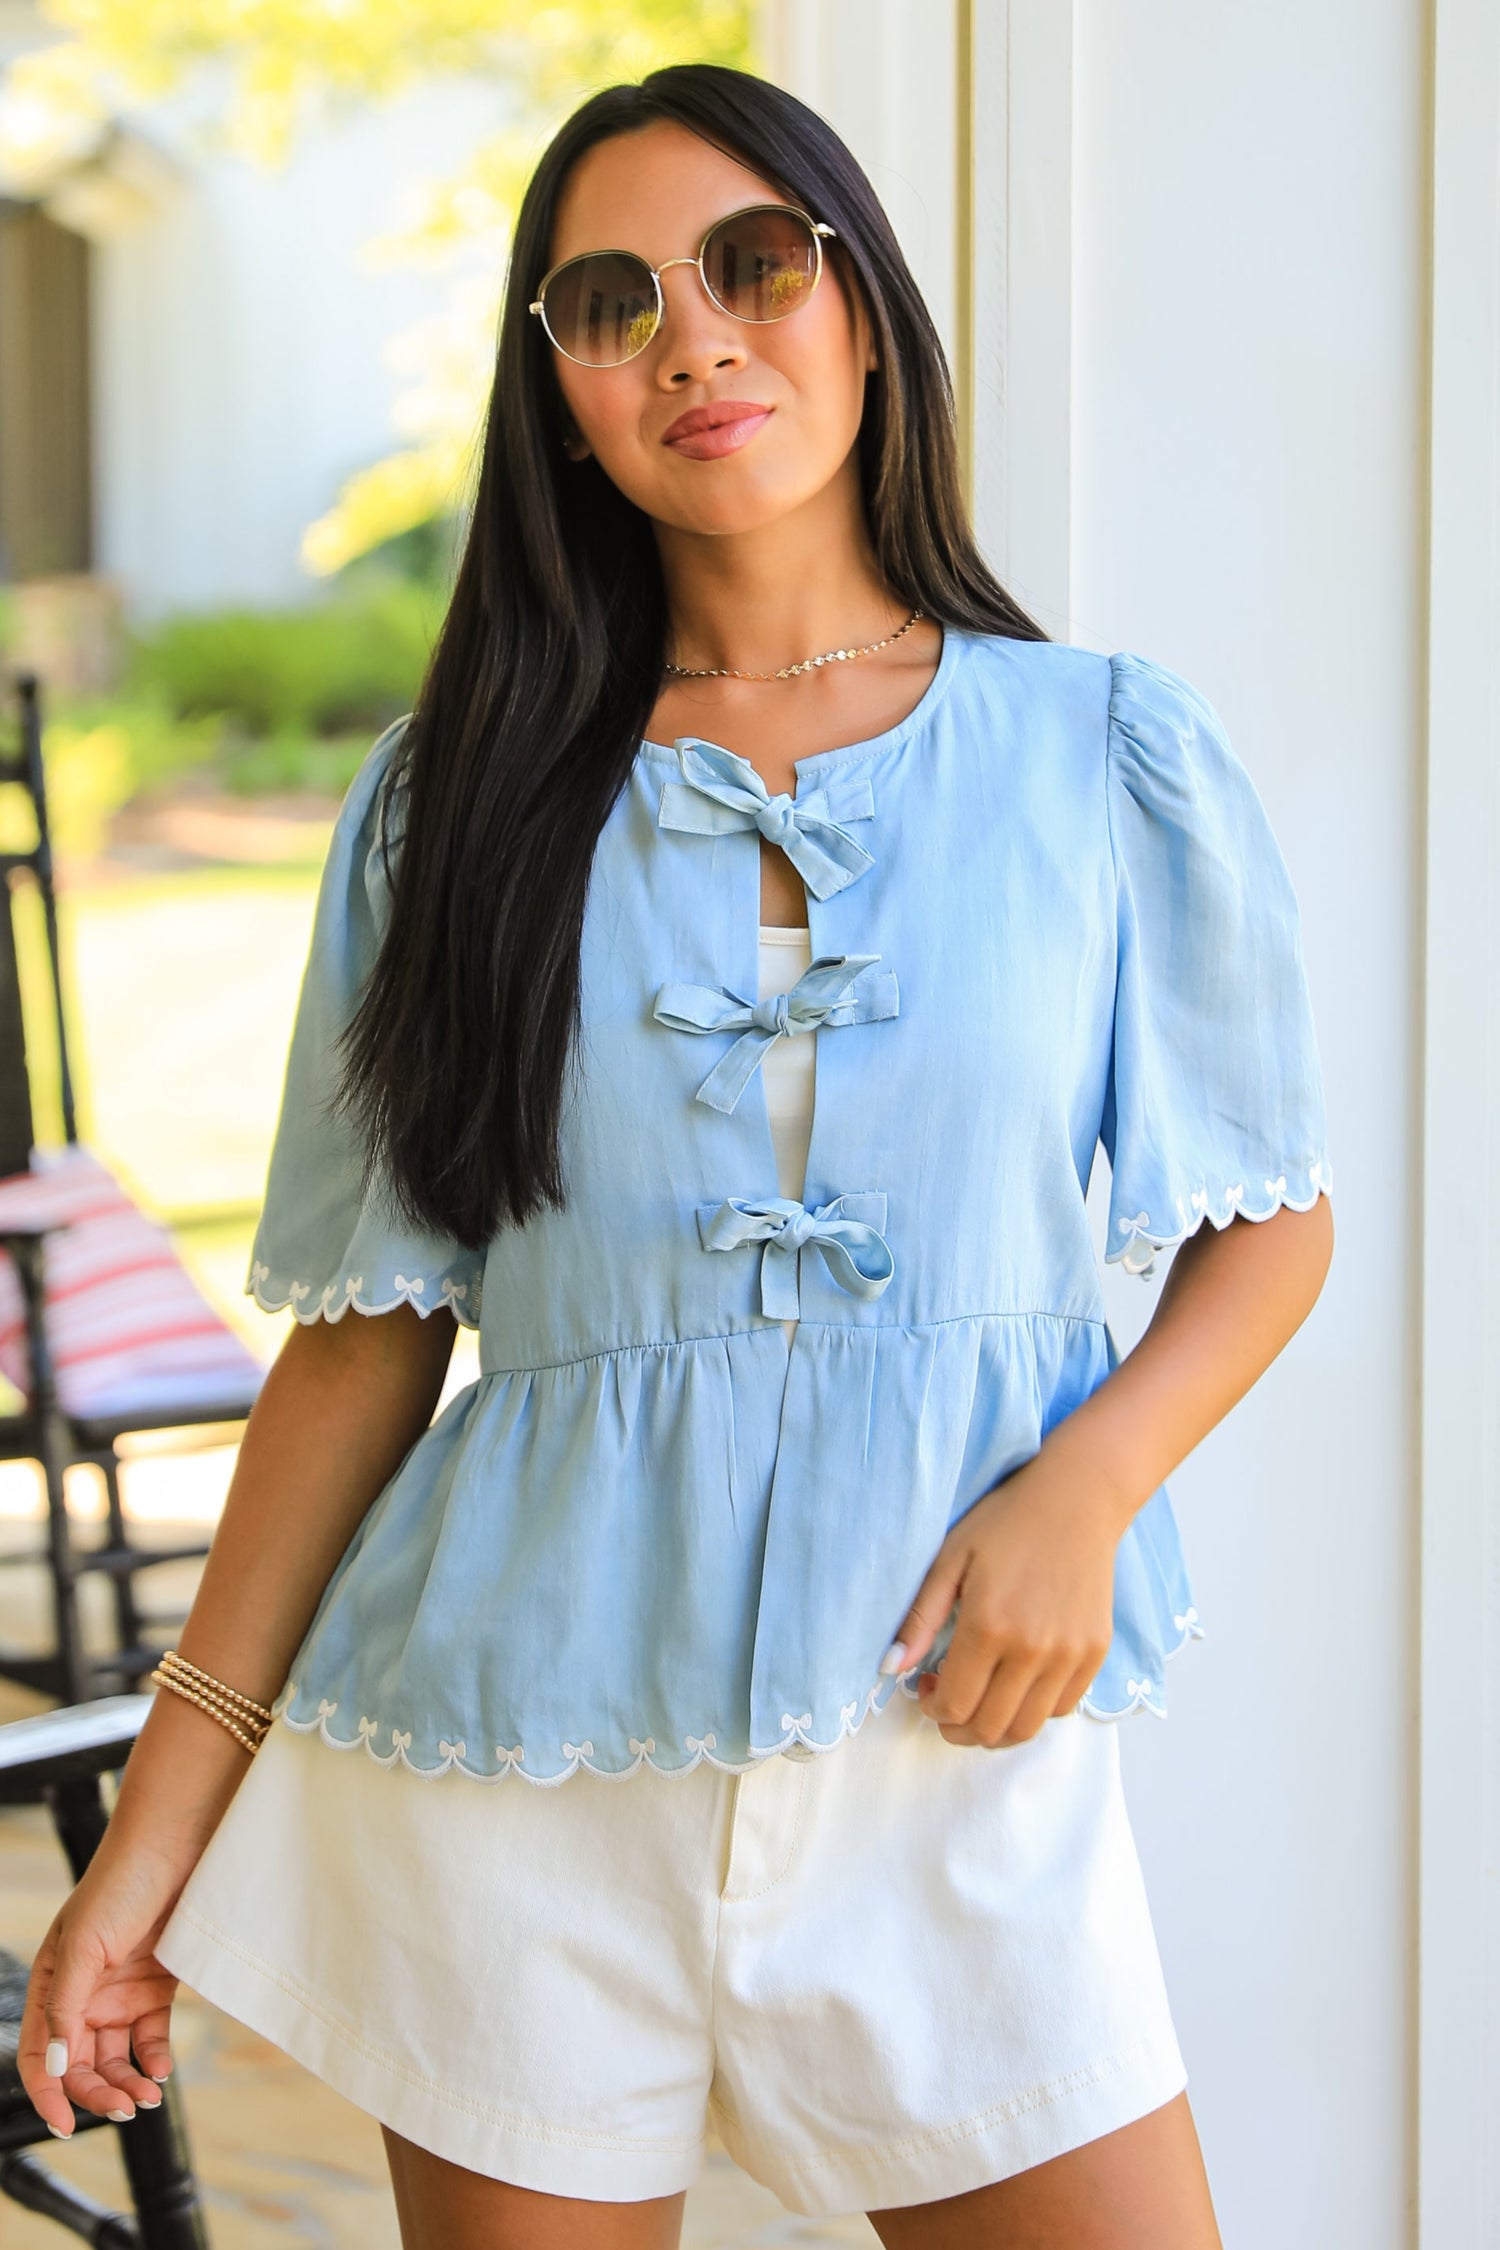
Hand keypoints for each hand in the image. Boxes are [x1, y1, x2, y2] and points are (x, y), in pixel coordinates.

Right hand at [18, 1832, 191, 2137]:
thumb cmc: (119, 1884)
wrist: (175, 1849)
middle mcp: (82, 1996)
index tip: (65, 2125)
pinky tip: (161, 2070)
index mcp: (52, 1987)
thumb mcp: (83, 1946)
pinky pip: (149, 2038)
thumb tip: (55, 2066)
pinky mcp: (155, 1989)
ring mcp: (119, 1994)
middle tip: (124, 2110)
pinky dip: (154, 2059)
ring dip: (127, 2084)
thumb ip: (66, 2008)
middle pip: (80, 2065)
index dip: (48, 2094)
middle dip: (97, 2094)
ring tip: (147, 2098)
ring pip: (116, 2059)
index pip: (40, 2057)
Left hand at [884, 1444, 1129, 1747]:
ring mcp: (1069, 1656)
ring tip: (981, 1697)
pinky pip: (1062, 1708)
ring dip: (995, 1728)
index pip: (954, 1706)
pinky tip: (1016, 1681)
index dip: (932, 1708)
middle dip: (958, 1727)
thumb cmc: (1006, 1523)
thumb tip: (890, 1668)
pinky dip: (1033, 1710)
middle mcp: (1033, 1650)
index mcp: (989, 1626)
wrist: (1076, 1499)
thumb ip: (919, 1618)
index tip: (925, 1687)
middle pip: (989, 1729)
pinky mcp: (1095, 1654)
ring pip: (1026, 1729)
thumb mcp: (950, 1559)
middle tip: (947, 1700)